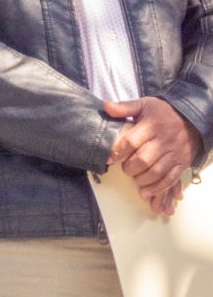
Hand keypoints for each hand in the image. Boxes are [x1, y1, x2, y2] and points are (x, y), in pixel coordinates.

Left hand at [107, 96, 203, 215]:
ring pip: (156, 171)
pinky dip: (157, 188)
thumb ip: (125, 107)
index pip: (132, 141)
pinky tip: (145, 192)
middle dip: (129, 167)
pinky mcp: (182, 163)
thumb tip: (106, 107)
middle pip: (143, 159)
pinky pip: (170, 179)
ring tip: (134, 177)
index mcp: (153, 125)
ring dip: (141, 179)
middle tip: (124, 168)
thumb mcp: (145, 105)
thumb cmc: (163, 113)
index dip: (118, 151)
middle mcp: (165, 140)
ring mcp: (175, 153)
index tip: (108, 159)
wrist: (191, 121)